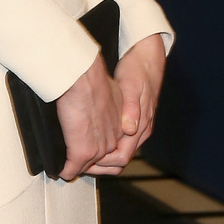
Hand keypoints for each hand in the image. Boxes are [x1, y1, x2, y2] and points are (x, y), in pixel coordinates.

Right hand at [56, 47, 125, 180]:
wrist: (84, 79)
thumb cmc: (92, 80)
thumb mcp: (111, 92)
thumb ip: (108, 105)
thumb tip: (99, 106)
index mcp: (120, 125)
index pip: (113, 148)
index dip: (99, 151)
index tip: (88, 149)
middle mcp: (113, 139)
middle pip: (102, 162)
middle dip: (88, 163)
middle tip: (75, 161)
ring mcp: (99, 148)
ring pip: (87, 167)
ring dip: (76, 168)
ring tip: (65, 165)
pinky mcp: (82, 151)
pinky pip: (72, 169)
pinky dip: (64, 171)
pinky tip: (58, 169)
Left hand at [90, 32, 166, 173]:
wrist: (147, 59)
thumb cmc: (138, 71)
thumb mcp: (133, 86)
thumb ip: (132, 108)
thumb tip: (129, 129)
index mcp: (141, 126)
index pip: (121, 157)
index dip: (101, 164)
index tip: (82, 164)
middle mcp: (140, 131)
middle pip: (118, 159)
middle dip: (97, 165)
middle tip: (76, 164)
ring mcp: (136, 127)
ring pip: (116, 152)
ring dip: (98, 157)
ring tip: (78, 155)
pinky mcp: (130, 121)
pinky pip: (116, 141)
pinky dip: (102, 145)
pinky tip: (88, 139)